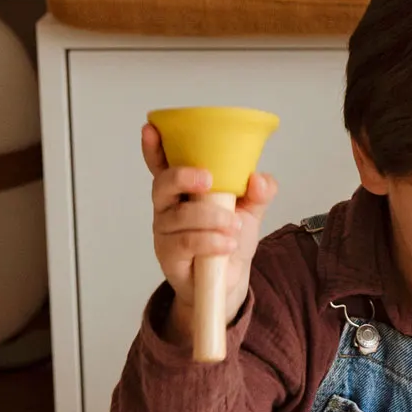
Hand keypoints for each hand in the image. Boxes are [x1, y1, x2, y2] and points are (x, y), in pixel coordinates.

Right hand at [143, 122, 277, 346]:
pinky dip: (212, 241)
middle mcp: (168, 206)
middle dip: (183, 177)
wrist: (228, 282)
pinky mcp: (170, 255)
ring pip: (181, 217)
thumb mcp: (248, 212)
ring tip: (234, 226)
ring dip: (211, 218)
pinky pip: (188, 243)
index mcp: (182, 189)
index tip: (151, 129)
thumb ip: (257, 193)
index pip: (162, 164)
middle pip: (162, 185)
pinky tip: (228, 244)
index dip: (154, 148)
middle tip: (209, 180)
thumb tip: (260, 179)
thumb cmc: (230, 238)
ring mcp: (165, 231)